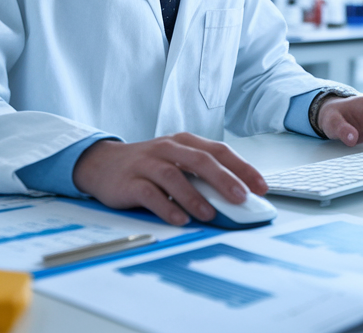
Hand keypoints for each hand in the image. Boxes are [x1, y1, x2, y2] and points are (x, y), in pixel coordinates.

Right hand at [72, 132, 267, 225]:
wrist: (101, 163)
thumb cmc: (147, 166)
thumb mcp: (175, 162)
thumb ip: (200, 175)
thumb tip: (236, 197)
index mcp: (184, 142)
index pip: (219, 150)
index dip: (242, 167)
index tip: (261, 186)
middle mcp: (167, 148)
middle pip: (200, 160)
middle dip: (224, 179)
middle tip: (241, 198)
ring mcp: (147, 163)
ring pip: (174, 176)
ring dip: (195, 197)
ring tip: (209, 214)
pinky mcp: (130, 181)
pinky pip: (150, 193)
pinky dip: (167, 207)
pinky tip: (180, 219)